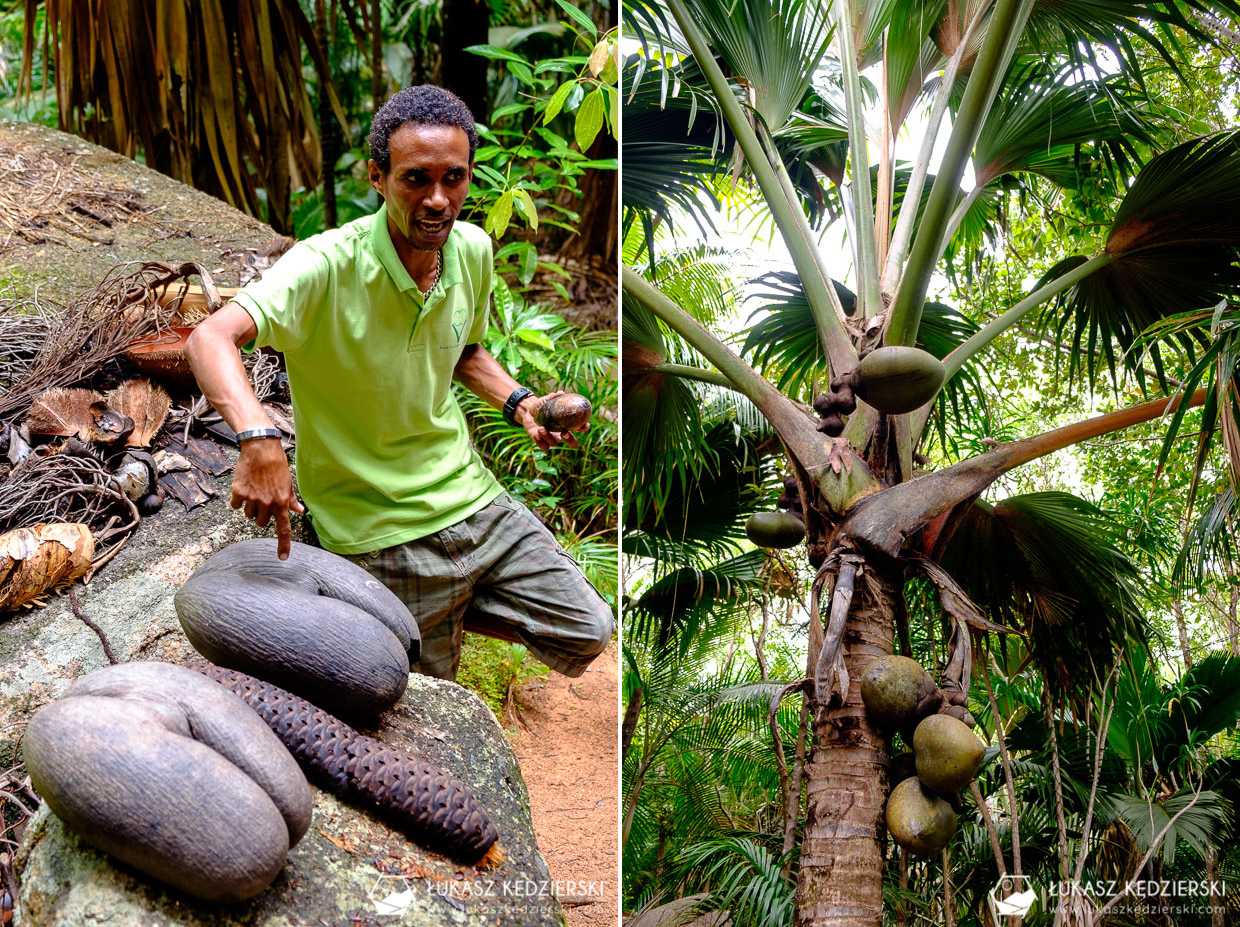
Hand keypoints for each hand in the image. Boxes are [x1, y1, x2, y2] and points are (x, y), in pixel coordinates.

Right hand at [230, 438, 304, 558]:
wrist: (260, 449)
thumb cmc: (277, 465)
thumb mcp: (288, 482)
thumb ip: (291, 500)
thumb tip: (299, 511)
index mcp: (282, 503)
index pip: (283, 529)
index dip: (283, 545)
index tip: (282, 558)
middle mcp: (267, 503)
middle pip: (261, 523)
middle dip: (262, 516)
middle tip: (263, 501)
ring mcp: (252, 499)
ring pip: (248, 515)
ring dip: (250, 507)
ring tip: (255, 490)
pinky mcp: (238, 492)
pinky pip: (235, 506)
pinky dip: (238, 500)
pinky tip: (243, 488)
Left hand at [515, 391, 583, 451]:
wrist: (528, 411)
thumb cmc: (541, 405)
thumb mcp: (547, 400)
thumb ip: (553, 397)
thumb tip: (560, 393)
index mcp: (567, 423)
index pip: (580, 428)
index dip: (584, 428)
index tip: (584, 425)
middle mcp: (562, 433)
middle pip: (573, 443)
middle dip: (570, 440)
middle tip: (564, 433)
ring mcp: (552, 438)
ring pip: (555, 444)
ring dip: (548, 437)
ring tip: (541, 428)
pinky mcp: (542, 442)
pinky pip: (544, 447)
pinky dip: (540, 442)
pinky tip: (536, 434)